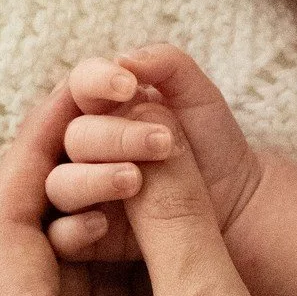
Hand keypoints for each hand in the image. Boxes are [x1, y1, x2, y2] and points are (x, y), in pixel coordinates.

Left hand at [0, 79, 296, 295]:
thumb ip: (176, 223)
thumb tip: (145, 134)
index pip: (6, 227)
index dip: (42, 144)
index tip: (88, 83)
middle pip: (35, 250)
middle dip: (81, 172)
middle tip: (130, 102)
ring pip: (80, 283)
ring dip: (116, 216)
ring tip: (162, 147)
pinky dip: (142, 266)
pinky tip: (184, 221)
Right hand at [45, 45, 262, 268]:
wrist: (236, 199)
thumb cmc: (210, 141)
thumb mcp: (197, 94)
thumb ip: (166, 63)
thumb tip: (124, 58)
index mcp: (102, 107)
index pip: (80, 85)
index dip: (96, 80)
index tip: (128, 85)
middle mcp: (84, 148)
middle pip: (73, 136)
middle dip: (114, 136)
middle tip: (162, 142)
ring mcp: (83, 192)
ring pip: (60, 183)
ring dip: (94, 179)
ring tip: (137, 180)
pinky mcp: (87, 237)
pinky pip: (61, 236)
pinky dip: (75, 229)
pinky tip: (104, 224)